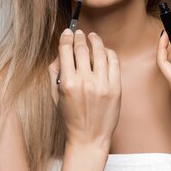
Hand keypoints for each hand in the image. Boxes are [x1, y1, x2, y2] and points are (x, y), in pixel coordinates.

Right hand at [48, 30, 120, 150]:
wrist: (88, 138)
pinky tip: (104, 50)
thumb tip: (60, 52)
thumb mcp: (55, 95)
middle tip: (79, 32)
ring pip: (99, 52)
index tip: (68, 32)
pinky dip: (108, 52)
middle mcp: (85, 82)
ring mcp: (102, 84)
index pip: (66, 51)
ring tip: (93, 37)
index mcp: (67, 83)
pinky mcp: (115, 88)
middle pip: (82, 48)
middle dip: (79, 37)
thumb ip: (54, 72)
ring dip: (95, 40)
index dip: (66, 38)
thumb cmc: (70, 117)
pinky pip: (113, 61)